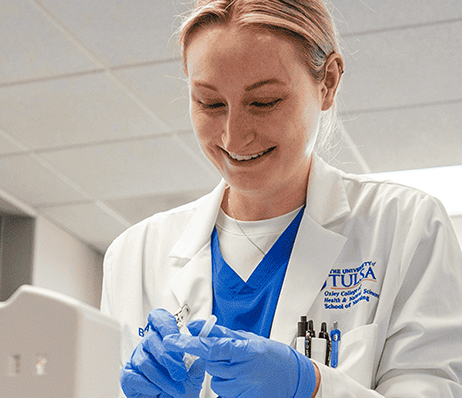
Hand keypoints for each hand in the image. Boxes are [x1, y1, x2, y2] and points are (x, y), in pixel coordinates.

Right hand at [121, 309, 205, 397]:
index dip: (165, 324)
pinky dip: (148, 385)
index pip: (159, 318)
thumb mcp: (195, 371)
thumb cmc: (182, 387)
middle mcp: (149, 344)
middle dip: (169, 358)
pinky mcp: (128, 375)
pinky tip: (158, 390)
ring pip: (145, 361)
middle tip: (181, 372)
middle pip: (152, 339)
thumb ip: (198, 357)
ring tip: (176, 388)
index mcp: (164, 337)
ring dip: (163, 378)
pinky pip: (133, 376)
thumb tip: (201, 344)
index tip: (177, 338)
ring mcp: (137, 358)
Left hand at [164, 321, 316, 397]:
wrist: (294, 377)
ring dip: (223, 375)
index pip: (210, 347)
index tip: (170, 341)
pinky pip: (224, 394)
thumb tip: (195, 327)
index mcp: (246, 350)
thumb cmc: (271, 354)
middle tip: (232, 358)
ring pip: (216, 381)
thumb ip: (219, 333)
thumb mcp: (247, 338)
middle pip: (211, 365)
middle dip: (216, 361)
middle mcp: (246, 370)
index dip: (188, 344)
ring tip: (242, 371)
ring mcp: (246, 389)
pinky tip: (243, 382)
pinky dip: (229, 387)